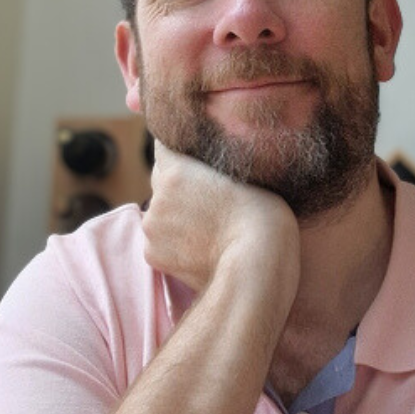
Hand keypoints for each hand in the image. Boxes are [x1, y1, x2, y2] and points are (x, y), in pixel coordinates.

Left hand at [143, 140, 299, 301]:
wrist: (255, 267)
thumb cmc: (263, 218)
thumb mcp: (245, 174)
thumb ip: (213, 169)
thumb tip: (206, 169)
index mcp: (177, 170)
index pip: (164, 146)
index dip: (180, 152)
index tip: (194, 160)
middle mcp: (157, 196)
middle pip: (161, 182)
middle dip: (179, 187)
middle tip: (210, 201)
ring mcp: (152, 227)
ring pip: (160, 214)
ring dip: (176, 218)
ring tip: (209, 231)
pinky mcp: (152, 255)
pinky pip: (160, 242)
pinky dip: (174, 244)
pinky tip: (200, 249)